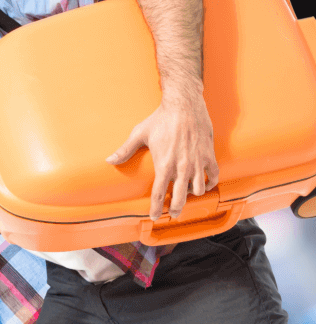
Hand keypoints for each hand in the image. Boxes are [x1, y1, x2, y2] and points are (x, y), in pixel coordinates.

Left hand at [106, 89, 219, 219]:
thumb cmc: (160, 119)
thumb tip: (108, 161)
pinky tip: (203, 184)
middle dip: (175, 209)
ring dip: (191, 195)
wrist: (184, 106)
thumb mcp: (139, 134)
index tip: (154, 217)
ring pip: (198, 190)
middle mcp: (181, 168)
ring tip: (186, 195)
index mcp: (163, 165)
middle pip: (179, 198)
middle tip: (172, 214)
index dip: (155, 209)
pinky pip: (213, 177)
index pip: (158, 195)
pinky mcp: (208, 156)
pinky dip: (209, 183)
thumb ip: (125, 150)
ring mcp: (197, 163)